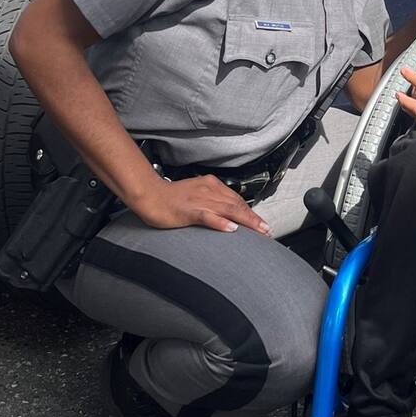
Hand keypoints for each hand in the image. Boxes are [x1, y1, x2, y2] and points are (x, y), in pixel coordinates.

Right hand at [130, 174, 271, 236]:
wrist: (148, 194)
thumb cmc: (170, 198)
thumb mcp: (197, 195)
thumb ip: (213, 202)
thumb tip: (229, 215)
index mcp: (211, 185)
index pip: (237, 200)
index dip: (252, 213)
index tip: (263, 224)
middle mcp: (208, 190)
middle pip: (237, 205)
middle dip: (254, 219)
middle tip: (267, 231)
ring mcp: (199, 200)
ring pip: (228, 210)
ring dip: (246, 221)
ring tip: (259, 231)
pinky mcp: (188, 210)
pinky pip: (207, 216)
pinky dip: (220, 222)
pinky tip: (231, 229)